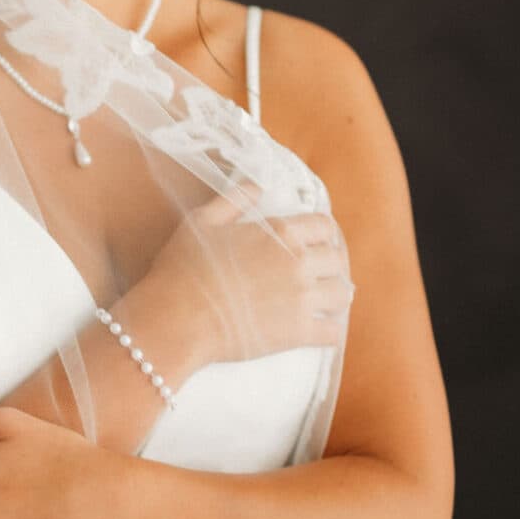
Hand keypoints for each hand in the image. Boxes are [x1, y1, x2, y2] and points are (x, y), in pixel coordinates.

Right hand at [148, 179, 353, 372]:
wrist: (177, 317)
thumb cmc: (184, 267)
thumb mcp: (202, 221)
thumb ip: (234, 199)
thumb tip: (258, 186)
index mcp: (280, 233)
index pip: (324, 226)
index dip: (322, 234)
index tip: (316, 243)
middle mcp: (298, 262)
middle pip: (337, 260)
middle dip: (331, 265)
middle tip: (321, 274)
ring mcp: (302, 298)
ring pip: (342, 295)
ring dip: (335, 296)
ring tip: (325, 301)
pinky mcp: (299, 332)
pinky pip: (332, 332)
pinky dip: (330, 330)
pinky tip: (320, 329)